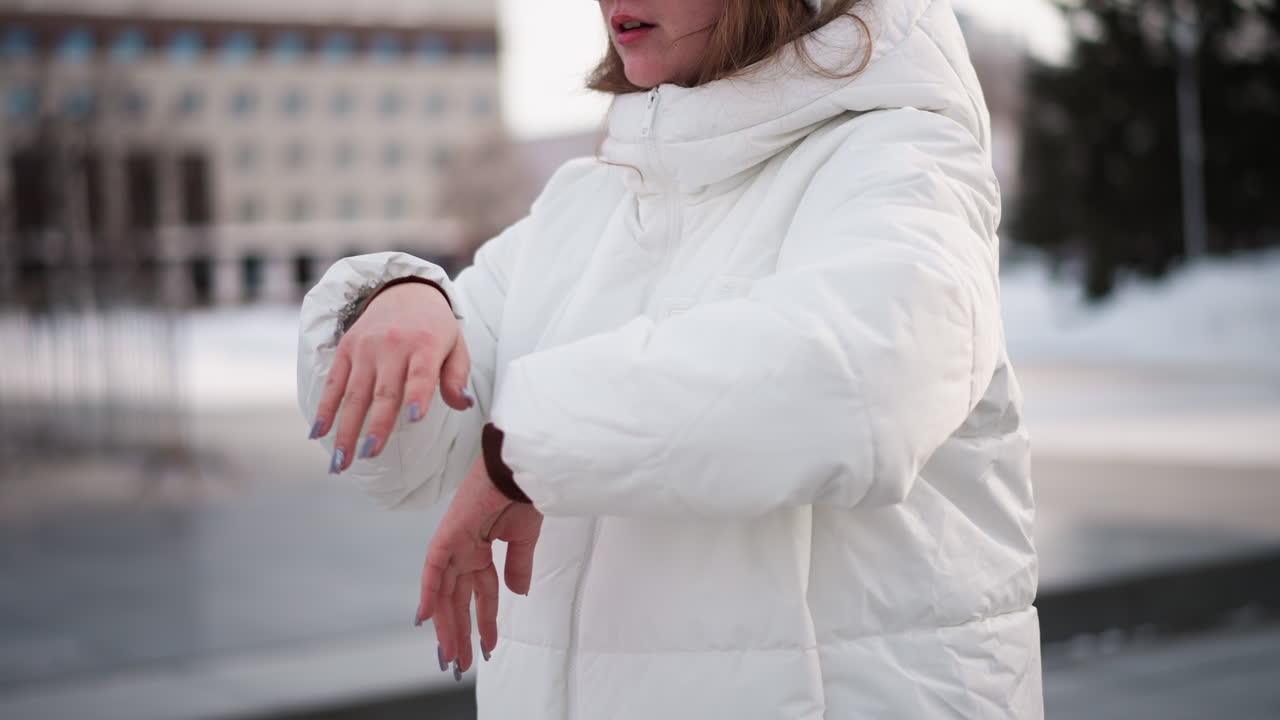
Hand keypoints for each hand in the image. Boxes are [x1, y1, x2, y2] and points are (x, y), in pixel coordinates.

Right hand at [311, 281, 470, 472]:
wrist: (404, 291)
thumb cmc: (435, 328)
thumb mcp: (456, 345)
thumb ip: (457, 376)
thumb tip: (463, 404)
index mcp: (425, 345)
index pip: (421, 374)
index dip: (418, 396)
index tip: (415, 420)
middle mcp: (393, 345)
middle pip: (384, 392)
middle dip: (375, 426)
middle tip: (368, 455)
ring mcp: (366, 347)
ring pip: (354, 394)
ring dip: (346, 428)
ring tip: (341, 461)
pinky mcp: (346, 349)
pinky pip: (333, 383)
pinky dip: (324, 408)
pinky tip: (318, 433)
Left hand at [417, 458, 541, 675]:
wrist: (520, 470)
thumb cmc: (522, 494)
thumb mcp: (524, 539)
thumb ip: (518, 567)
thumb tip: (518, 594)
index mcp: (480, 549)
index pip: (479, 593)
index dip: (483, 620)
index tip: (487, 647)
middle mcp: (463, 550)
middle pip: (458, 600)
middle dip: (460, 632)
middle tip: (460, 664)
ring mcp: (453, 544)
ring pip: (445, 593)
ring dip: (447, 625)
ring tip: (449, 656)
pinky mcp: (447, 536)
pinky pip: (434, 570)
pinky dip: (429, 594)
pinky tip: (426, 619)